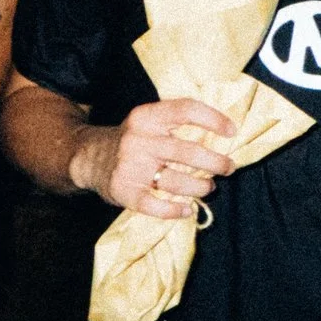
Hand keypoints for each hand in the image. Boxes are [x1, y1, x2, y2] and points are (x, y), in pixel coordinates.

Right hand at [69, 99, 236, 218]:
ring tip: (209, 187)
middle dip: (215, 162)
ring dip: (200, 187)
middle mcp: (138, 139)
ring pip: (175, 181)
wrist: (88, 157)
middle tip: (229, 167)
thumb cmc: (133, 140)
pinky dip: (175, 210)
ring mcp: (130, 167)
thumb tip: (224, 132)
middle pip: (187, 151)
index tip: (232, 131)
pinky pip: (154, 205)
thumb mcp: (148, 120)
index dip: (213, 119)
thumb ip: (177, 122)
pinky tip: (187, 209)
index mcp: (147, 116)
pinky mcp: (123, 191)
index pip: (186, 110)